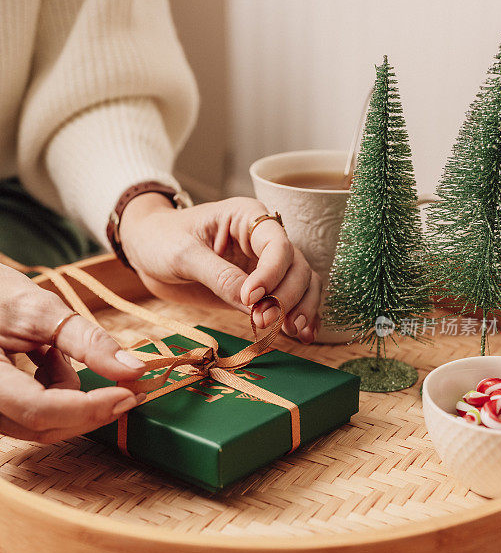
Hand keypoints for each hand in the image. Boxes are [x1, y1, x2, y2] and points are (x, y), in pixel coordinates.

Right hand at [0, 263, 145, 442]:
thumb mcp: (42, 311)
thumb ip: (88, 342)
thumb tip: (133, 369)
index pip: (40, 410)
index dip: (89, 407)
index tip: (128, 393)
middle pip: (44, 425)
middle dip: (91, 408)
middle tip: (128, 388)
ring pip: (42, 424)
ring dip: (69, 396)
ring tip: (57, 354)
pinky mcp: (1, 406)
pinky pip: (34, 415)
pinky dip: (55, 392)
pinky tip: (48, 361)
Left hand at [120, 194, 321, 342]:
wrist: (146, 249)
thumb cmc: (161, 238)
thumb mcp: (183, 254)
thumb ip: (218, 275)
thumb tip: (253, 303)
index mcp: (247, 217)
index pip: (277, 243)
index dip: (271, 273)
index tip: (251, 299)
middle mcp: (263, 239)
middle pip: (296, 266)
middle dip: (287, 296)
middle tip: (265, 321)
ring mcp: (265, 265)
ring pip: (302, 283)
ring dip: (302, 308)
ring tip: (293, 332)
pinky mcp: (261, 289)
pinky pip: (291, 300)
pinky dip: (300, 317)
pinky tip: (303, 336)